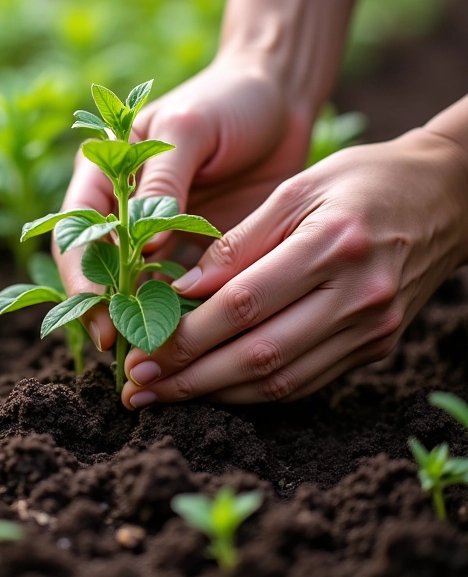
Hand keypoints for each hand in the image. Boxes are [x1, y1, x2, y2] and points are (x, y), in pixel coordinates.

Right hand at [55, 51, 314, 349]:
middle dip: (108, 314)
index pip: (76, 236)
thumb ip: (162, 183)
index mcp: (105, 176)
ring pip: (138, 289)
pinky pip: (182, 290)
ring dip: (142, 323)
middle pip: (100, 271)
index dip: (83, 281)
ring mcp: (160, 235)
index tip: (101, 319)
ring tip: (156, 358)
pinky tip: (192, 338)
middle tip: (127, 353)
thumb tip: (146, 249)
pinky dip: (182, 315)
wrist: (279, 100)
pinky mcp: (196, 250)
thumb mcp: (188, 129)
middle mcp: (124, 211)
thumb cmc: (227, 102)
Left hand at [122, 128, 467, 408]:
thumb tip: (184, 290)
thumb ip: (238, 242)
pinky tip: (216, 390)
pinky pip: (306, 382)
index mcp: (334, 244)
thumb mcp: (296, 189)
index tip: (142, 350)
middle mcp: (358, 296)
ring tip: (166, 396)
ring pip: (281, 380)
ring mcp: (372, 328)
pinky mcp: (377, 346)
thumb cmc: (362, 180)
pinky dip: (255, 392)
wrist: (448, 197)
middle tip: (139, 387)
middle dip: (190, 378)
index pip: (245, 304)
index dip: (187, 335)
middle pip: (260, 354)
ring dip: (217, 394)